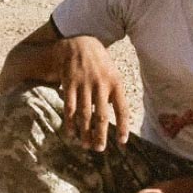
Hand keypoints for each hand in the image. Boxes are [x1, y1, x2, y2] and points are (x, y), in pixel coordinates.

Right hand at [53, 35, 128, 150]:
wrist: (79, 44)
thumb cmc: (99, 63)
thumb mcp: (113, 74)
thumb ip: (115, 94)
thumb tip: (120, 118)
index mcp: (116, 83)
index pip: (122, 109)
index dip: (123, 127)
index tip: (122, 142)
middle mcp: (101, 85)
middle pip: (101, 116)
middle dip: (100, 135)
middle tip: (99, 149)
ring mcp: (84, 85)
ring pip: (85, 114)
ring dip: (85, 132)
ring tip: (86, 145)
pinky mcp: (70, 84)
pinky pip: (70, 107)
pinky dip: (70, 122)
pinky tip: (71, 132)